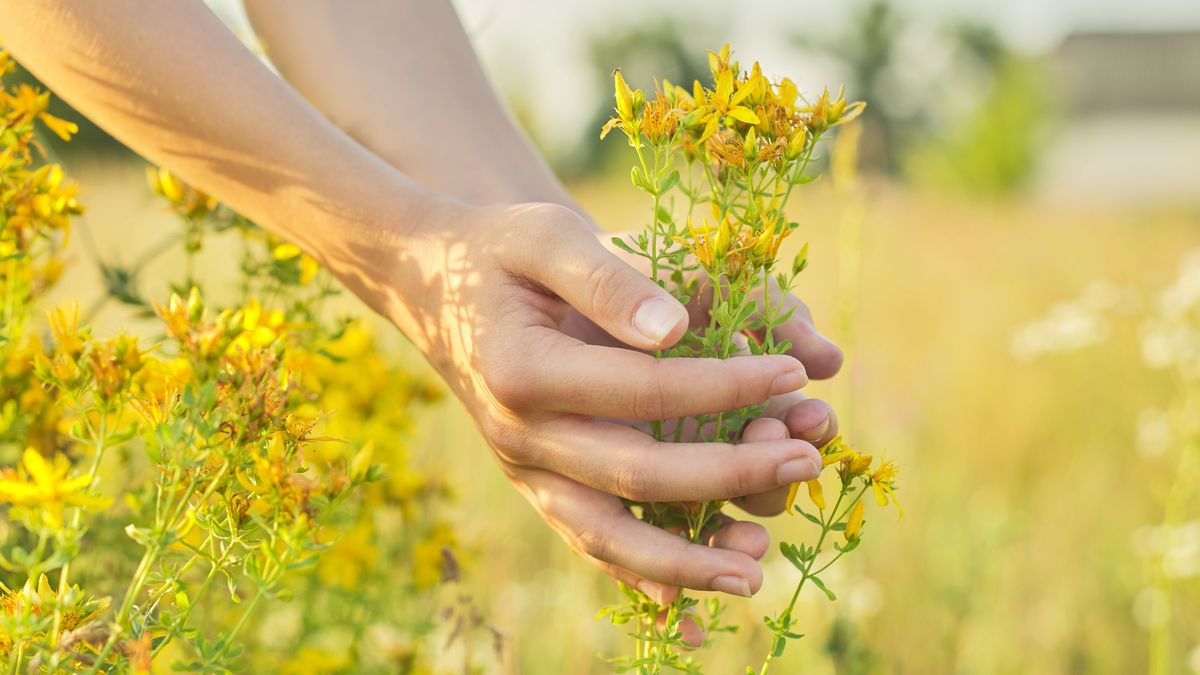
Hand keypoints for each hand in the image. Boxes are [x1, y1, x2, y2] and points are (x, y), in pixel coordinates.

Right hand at [373, 200, 830, 596]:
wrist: (435, 286)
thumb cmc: (502, 251)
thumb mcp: (548, 235)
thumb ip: (608, 279)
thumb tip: (677, 329)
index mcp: (522, 370)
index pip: (643, 390)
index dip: (724, 385)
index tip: (793, 372)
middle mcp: (518, 435)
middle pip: (635, 474)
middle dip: (728, 473)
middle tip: (806, 461)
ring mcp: (523, 470)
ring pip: (606, 535)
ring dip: (684, 559)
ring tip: (756, 569)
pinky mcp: (533, 486)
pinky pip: (585, 540)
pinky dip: (635, 574)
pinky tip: (685, 597)